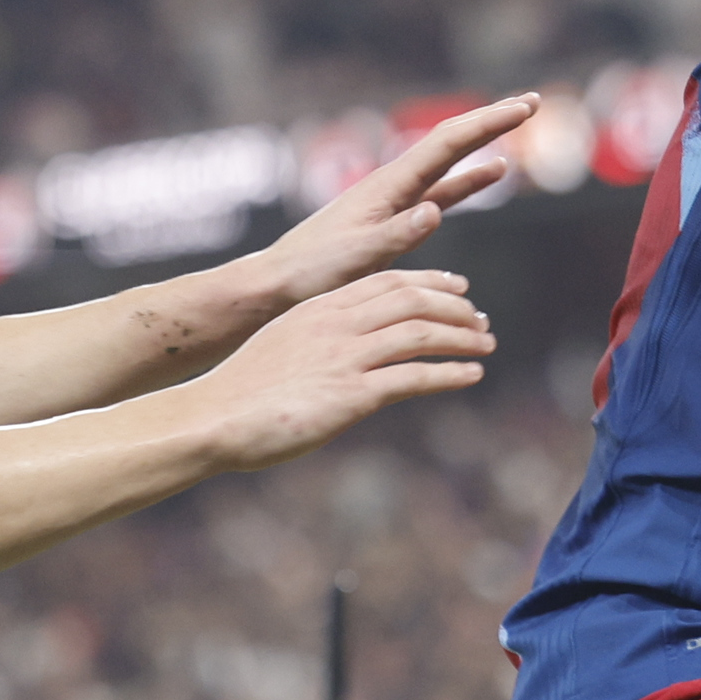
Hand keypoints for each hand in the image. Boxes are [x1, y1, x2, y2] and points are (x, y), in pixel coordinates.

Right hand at [189, 273, 491, 468]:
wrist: (213, 419)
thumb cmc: (241, 392)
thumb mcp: (283, 347)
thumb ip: (318, 340)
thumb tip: (343, 352)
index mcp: (319, 308)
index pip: (387, 280)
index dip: (429, 281)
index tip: (457, 288)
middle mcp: (335, 324)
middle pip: (411, 299)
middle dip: (454, 307)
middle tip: (480, 321)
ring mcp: (344, 357)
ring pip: (420, 332)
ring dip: (461, 338)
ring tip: (486, 346)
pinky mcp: (352, 395)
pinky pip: (414, 376)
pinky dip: (449, 373)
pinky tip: (471, 376)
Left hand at [226, 97, 537, 320]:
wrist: (277, 284)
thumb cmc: (311, 274)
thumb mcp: (357, 258)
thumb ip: (397, 235)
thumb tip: (435, 211)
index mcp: (388, 185)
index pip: (447, 143)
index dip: (489, 124)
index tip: (525, 108)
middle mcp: (393, 182)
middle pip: (452, 140)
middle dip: (492, 120)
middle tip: (534, 103)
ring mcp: (395, 198)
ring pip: (451, 160)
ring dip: (486, 142)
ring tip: (519, 122)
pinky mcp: (395, 218)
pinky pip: (444, 189)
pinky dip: (471, 177)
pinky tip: (493, 171)